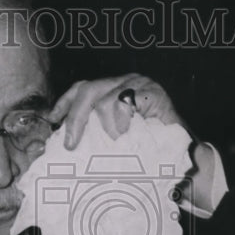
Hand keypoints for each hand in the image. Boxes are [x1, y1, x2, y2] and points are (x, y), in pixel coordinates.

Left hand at [48, 75, 186, 149]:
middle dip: (75, 117)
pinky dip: (120, 119)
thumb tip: (63, 141)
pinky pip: (126, 101)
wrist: (182, 153)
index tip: (52, 118)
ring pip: (105, 97)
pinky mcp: (153, 92)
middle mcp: (125, 82)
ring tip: (112, 140)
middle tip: (70, 144)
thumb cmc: (147, 147)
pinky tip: (123, 133)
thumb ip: (94, 133)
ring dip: (104, 124)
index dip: (65, 102)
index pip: (82, 88)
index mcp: (113, 90)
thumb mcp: (114, 138)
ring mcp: (140, 84)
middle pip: (88, 89)